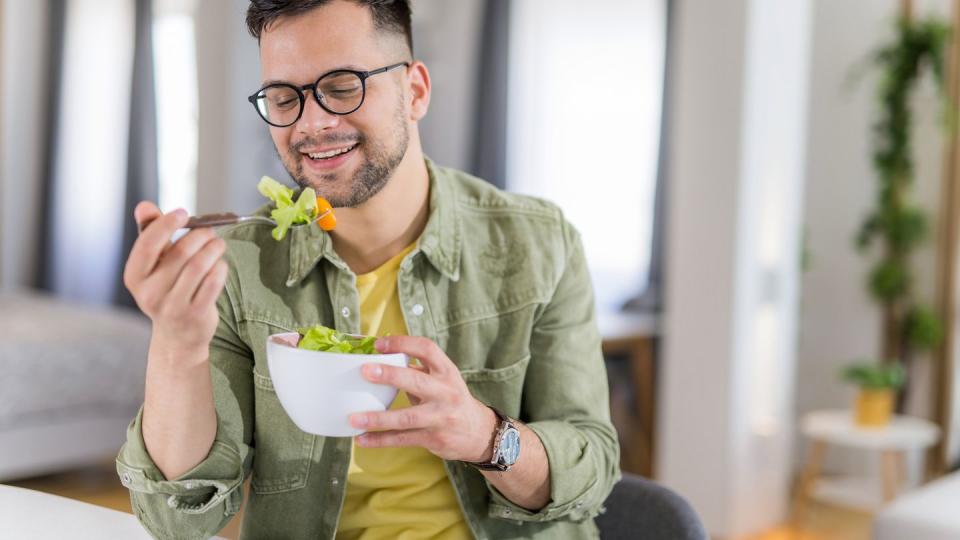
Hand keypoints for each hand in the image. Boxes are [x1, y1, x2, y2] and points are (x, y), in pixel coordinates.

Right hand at [123, 201, 227, 361]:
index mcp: (134, 277)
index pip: (148, 245)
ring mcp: (172, 307)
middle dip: (199, 236)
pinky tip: (220, 264)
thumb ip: (149, 232)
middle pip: (180, 253)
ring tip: (218, 243)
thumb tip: (144, 206)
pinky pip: (213, 282)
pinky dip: (220, 268)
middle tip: (210, 230)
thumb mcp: (153, 264)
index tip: (182, 213)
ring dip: (213, 249)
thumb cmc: (166, 289)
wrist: (177, 335)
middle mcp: (149, 294)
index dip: (166, 225)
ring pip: (199, 266)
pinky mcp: (195, 315)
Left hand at [349, 336, 498, 462]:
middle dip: (391, 376)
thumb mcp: (442, 379)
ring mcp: (440, 417)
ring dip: (379, 418)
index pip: (427, 349)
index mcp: (446, 371)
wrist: (479, 432)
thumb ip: (417, 370)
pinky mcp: (433, 438)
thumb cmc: (450, 399)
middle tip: (365, 371)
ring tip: (354, 418)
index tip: (379, 343)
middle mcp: (446, 392)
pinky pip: (403, 439)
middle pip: (417, 381)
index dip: (403, 343)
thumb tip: (379, 358)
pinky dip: (380, 440)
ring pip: (407, 418)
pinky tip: (361, 439)